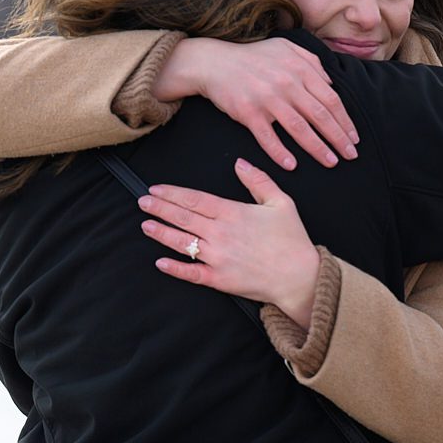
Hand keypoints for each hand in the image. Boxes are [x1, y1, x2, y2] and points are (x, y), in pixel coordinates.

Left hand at [139, 158, 320, 326]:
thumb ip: (258, 180)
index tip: (157, 189)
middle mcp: (220, 233)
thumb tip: (240, 163)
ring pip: (181, 242)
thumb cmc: (293, 239)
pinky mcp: (219, 279)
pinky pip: (191, 272)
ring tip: (146, 225)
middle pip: (183, 217)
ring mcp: (217, 257)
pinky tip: (161, 262)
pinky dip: (175, 268)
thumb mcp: (281, 202)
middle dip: (160, 208)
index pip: (195, 199)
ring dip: (161, 232)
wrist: (300, 276)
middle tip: (143, 202)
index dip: (173, 193)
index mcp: (233, 213)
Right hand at [153, 38, 357, 170]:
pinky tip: (292, 165)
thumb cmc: (254, 57)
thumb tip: (332, 82)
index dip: (345, 121)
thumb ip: (312, 62)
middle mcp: (287, 84)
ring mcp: (267, 99)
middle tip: (350, 155)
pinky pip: (267, 137)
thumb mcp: (287, 48)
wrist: (214, 62)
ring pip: (299, 128)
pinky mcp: (248, 112)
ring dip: (318, 148)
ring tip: (331, 162)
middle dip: (339, 138)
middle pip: (320, 116)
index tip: (354, 138)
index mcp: (300, 69)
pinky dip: (280, 152)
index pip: (331, 99)